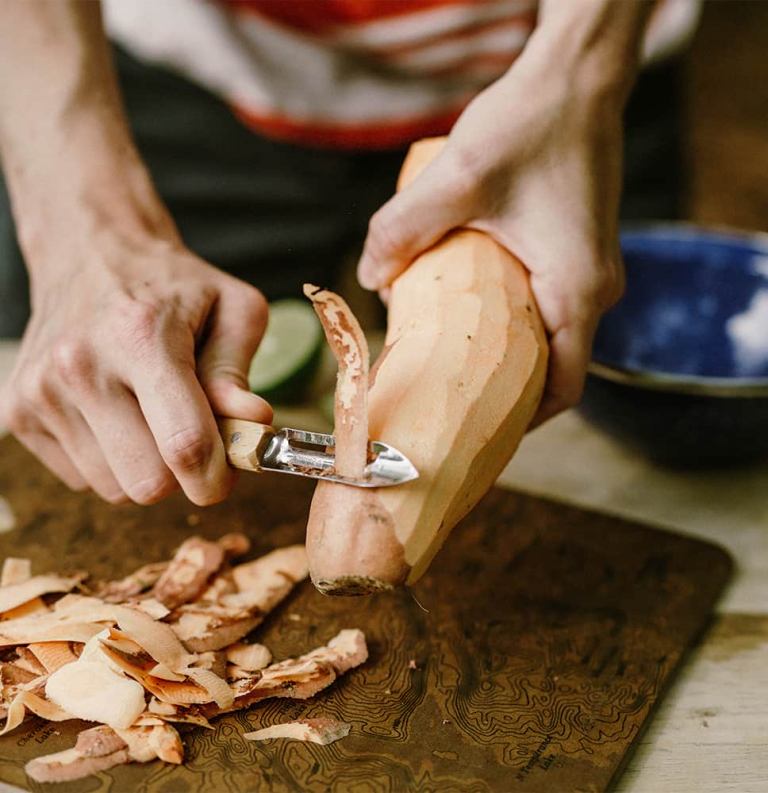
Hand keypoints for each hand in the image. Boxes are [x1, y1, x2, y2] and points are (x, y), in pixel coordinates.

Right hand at [0, 231, 271, 505]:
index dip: (216, 479)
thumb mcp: (231, 308)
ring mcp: (41, 391)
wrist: (90, 254)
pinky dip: (109, 462)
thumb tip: (252, 422)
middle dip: (182, 475)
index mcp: (141, 337)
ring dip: (145, 468)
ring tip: (152, 415)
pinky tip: (116, 414)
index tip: (228, 476)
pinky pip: (80, 478)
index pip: (184, 443)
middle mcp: (80, 366)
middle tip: (194, 438)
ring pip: (113, 489)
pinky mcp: (17, 411)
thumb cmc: (172, 285)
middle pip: (147, 483)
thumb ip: (237, 371)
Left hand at [357, 40, 630, 425]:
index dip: (522, 422)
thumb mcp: (457, 179)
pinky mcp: (579, 252)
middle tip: (454, 404)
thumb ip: (402, 230)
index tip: (477, 434)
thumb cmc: (533, 124)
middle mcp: (596, 289)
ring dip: (510, 358)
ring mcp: (591, 271)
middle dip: (508, 394)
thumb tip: (369, 277)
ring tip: (457, 365)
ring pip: (552, 339)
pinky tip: (473, 316)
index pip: (561, 388)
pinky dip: (516, 326)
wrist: (577, 78)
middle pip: (556, 370)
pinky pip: (551, 309)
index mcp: (578, 291)